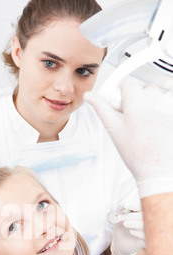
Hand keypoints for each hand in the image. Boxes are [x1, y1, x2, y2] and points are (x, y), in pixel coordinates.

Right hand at [84, 79, 172, 197]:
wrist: (156, 170)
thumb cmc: (137, 155)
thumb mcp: (114, 131)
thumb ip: (102, 109)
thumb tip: (90, 97)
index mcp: (136, 107)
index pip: (129, 84)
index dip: (124, 92)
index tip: (123, 102)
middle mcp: (154, 105)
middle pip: (145, 88)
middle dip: (139, 97)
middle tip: (134, 115)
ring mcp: (168, 109)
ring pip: (159, 94)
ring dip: (154, 102)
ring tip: (148, 120)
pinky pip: (169, 103)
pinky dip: (164, 110)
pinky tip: (158, 123)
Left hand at [108, 202, 144, 254]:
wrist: (119, 243)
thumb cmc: (121, 229)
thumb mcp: (119, 219)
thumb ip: (121, 211)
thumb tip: (123, 205)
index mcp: (141, 214)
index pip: (142, 207)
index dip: (134, 206)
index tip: (125, 206)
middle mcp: (147, 221)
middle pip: (143, 216)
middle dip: (131, 216)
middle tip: (121, 217)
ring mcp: (147, 231)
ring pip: (145, 225)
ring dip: (134, 223)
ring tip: (125, 224)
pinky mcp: (146, 241)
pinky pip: (146, 235)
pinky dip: (138, 233)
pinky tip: (131, 231)